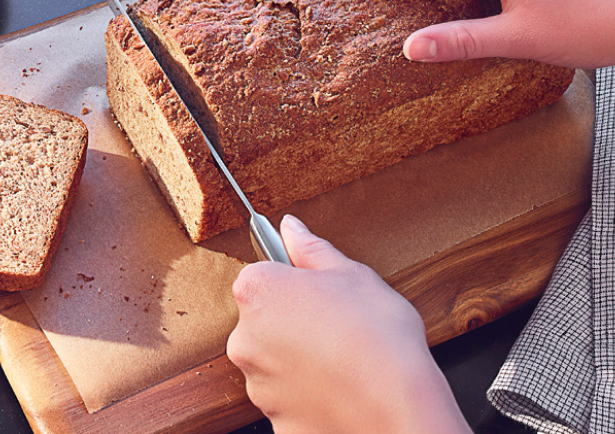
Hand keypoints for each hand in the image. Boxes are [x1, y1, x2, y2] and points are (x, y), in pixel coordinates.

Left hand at [227, 215, 471, 433]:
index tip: (318, 292)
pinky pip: (287, 397)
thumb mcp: (352, 274)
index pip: (263, 275)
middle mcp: (245, 338)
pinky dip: (305, 393)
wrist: (397, 408)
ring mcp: (257, 383)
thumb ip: (311, 249)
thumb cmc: (378, 336)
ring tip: (341, 357)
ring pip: (273, 360)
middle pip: (264, 319)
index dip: (294, 281)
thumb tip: (292, 229)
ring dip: (297, 357)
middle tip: (336, 324)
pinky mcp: (274, 419)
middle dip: (292, 319)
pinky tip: (337, 387)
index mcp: (258, 291)